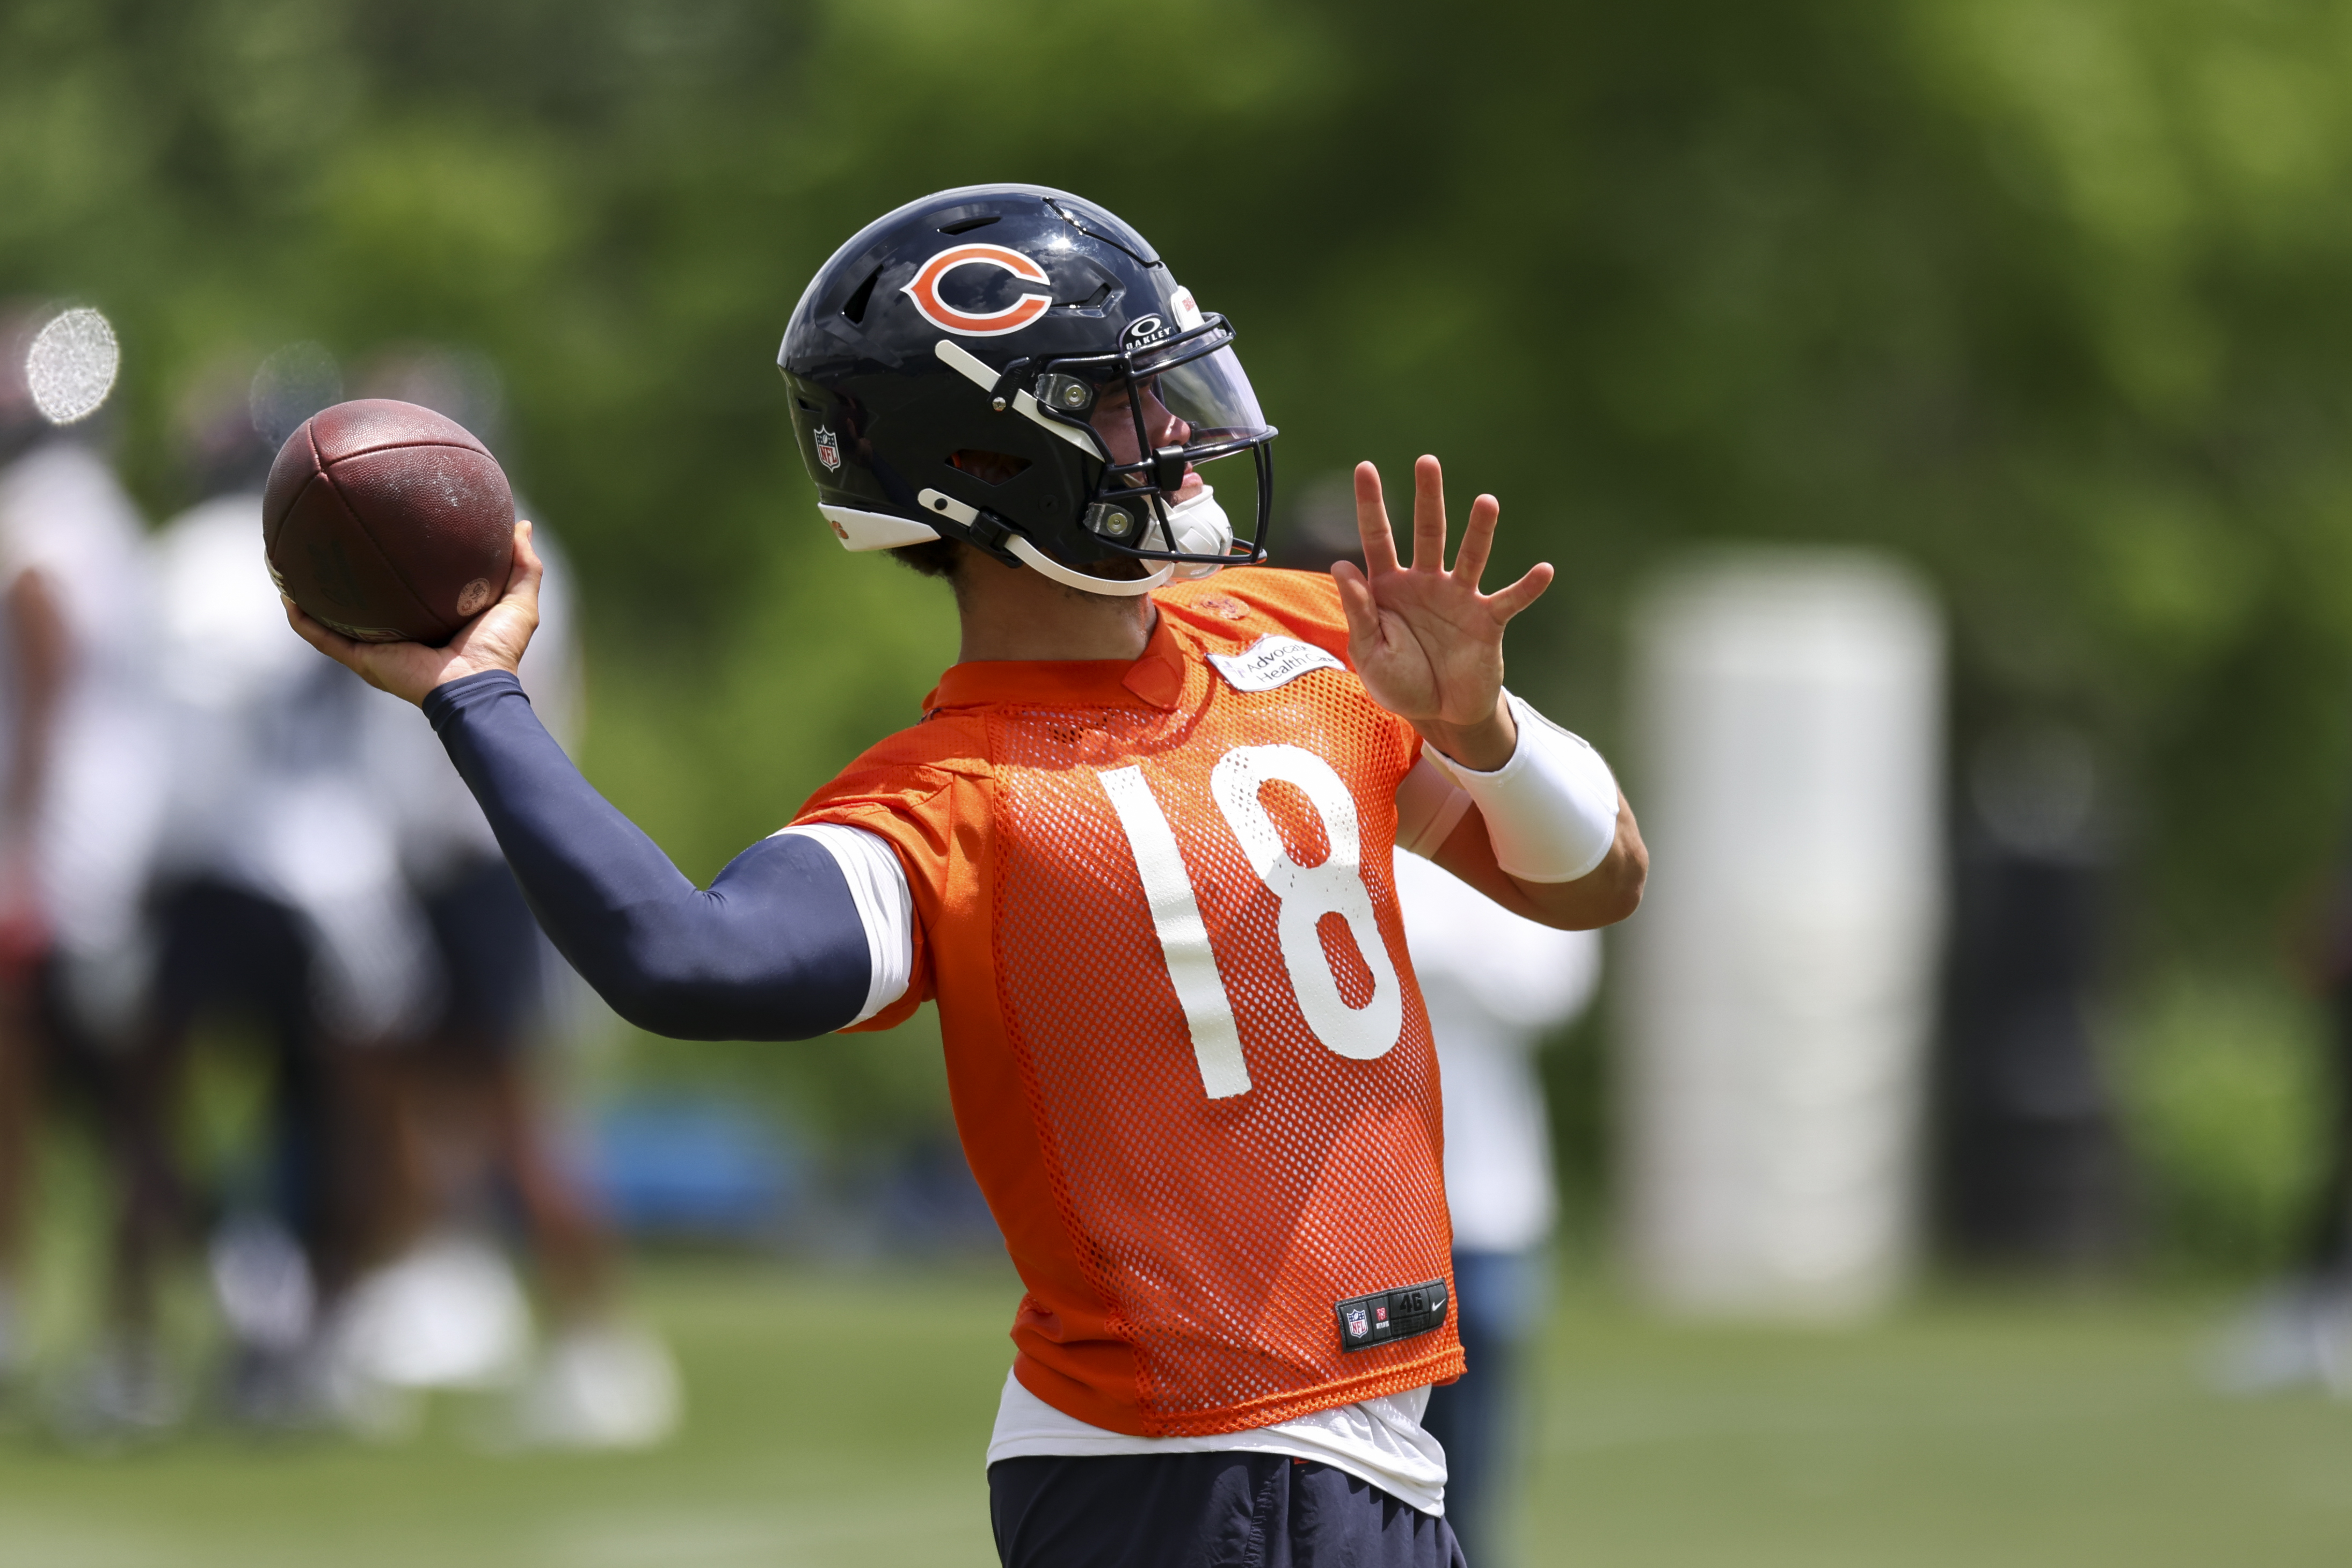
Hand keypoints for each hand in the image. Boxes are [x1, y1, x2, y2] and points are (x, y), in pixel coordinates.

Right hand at [283, 521, 544, 706]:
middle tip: (329, 542)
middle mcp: (399, 634)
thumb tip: (520, 524)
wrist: (476, 687)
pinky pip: (324, 637)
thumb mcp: (518, 601)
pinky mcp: (363, 659)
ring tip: (290, 565)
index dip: (392, 564)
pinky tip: (287, 595)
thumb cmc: (499, 650)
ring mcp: (377, 648)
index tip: (383, 533)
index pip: (405, 589)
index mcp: (430, 621)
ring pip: (333, 618)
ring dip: (311, 595)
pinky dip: (303, 619)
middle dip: (344, 576)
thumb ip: (522, 565)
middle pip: (364, 601)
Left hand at [1331, 456, 1552, 769]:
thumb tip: (1341, 565)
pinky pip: (1510, 600)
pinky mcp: (1487, 622)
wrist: (1439, 714)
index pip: (1378, 537)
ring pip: (1471, 557)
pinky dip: (1527, 587)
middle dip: (1428, 497)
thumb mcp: (1368, 651)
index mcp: (1389, 587)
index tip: (1365, 467)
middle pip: (1428, 532)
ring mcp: (1459, 599)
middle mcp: (1426, 582)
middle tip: (1427, 462)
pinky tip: (1544, 570)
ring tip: (1486, 502)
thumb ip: (1359, 610)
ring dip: (1479, 531)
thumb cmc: (1399, 681)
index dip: (1371, 504)